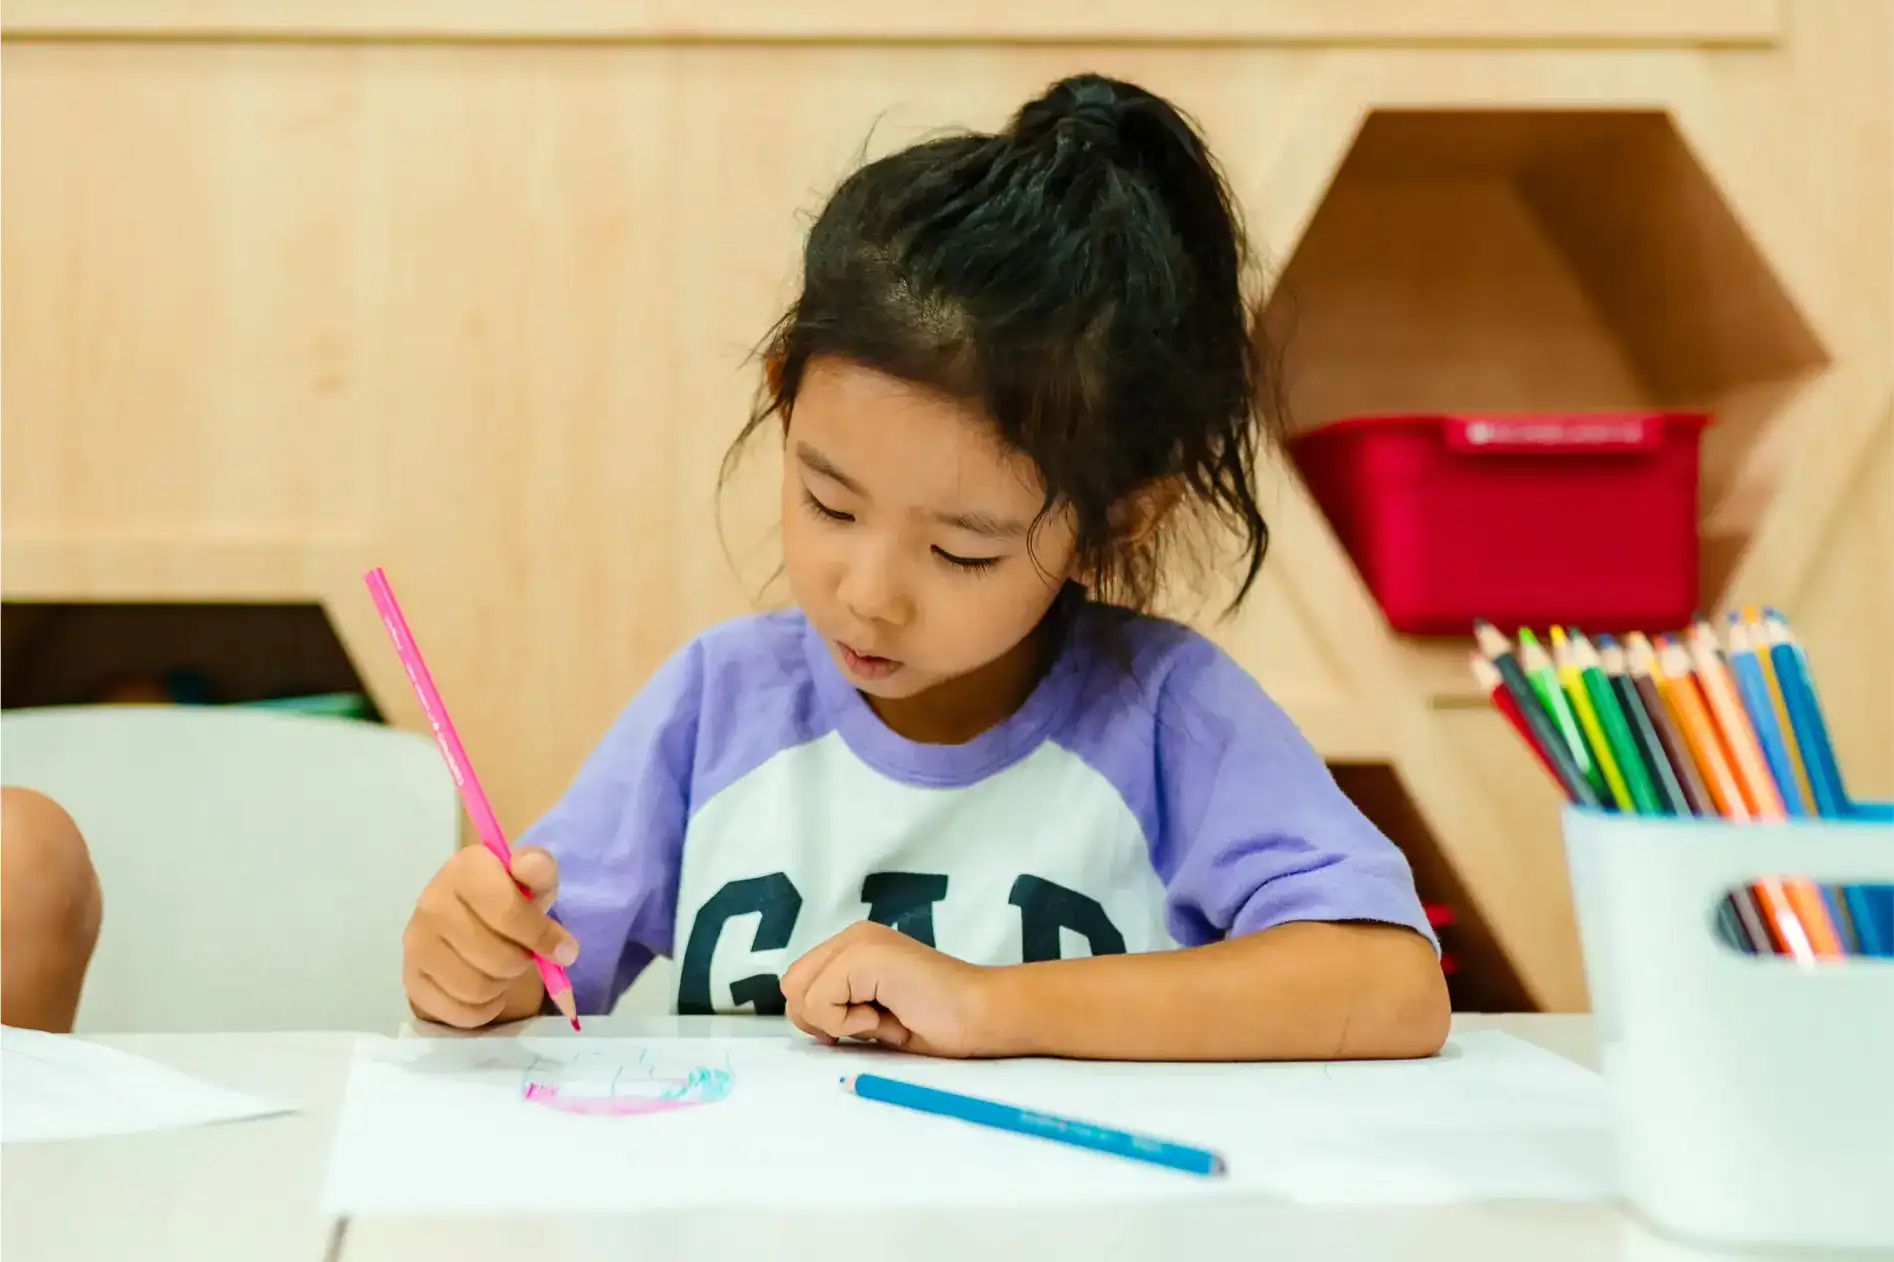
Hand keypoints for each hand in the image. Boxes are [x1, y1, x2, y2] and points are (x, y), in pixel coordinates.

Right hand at [402, 845, 577, 1028]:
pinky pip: (460, 1012)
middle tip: (523, 955)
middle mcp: (432, 901)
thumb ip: (539, 870)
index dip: (541, 937)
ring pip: (477, 988)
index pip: (509, 914)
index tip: (564, 949)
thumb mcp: (532, 881)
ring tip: (504, 970)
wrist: (465, 917)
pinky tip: (488, 990)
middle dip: (522, 963)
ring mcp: (416, 941)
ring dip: (503, 986)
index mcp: (466, 868)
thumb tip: (531, 866)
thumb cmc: (508, 897)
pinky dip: (484, 1009)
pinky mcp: (411, 977)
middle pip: (498, 958)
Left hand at [779, 921, 1001, 1057]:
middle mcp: (852, 936)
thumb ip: (837, 1006)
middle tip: (871, 1023)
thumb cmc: (935, 1022)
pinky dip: (850, 1023)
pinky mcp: (864, 955)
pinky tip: (888, 1017)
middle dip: (821, 1019)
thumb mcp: (871, 1014)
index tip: (865, 1024)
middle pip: (791, 986)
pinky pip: (820, 1002)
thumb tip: (804, 1017)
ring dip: (839, 1022)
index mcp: (852, 946)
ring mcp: (858, 941)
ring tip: (884, 1017)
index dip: (820, 1017)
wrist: (981, 1015)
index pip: (798, 983)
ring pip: (800, 994)